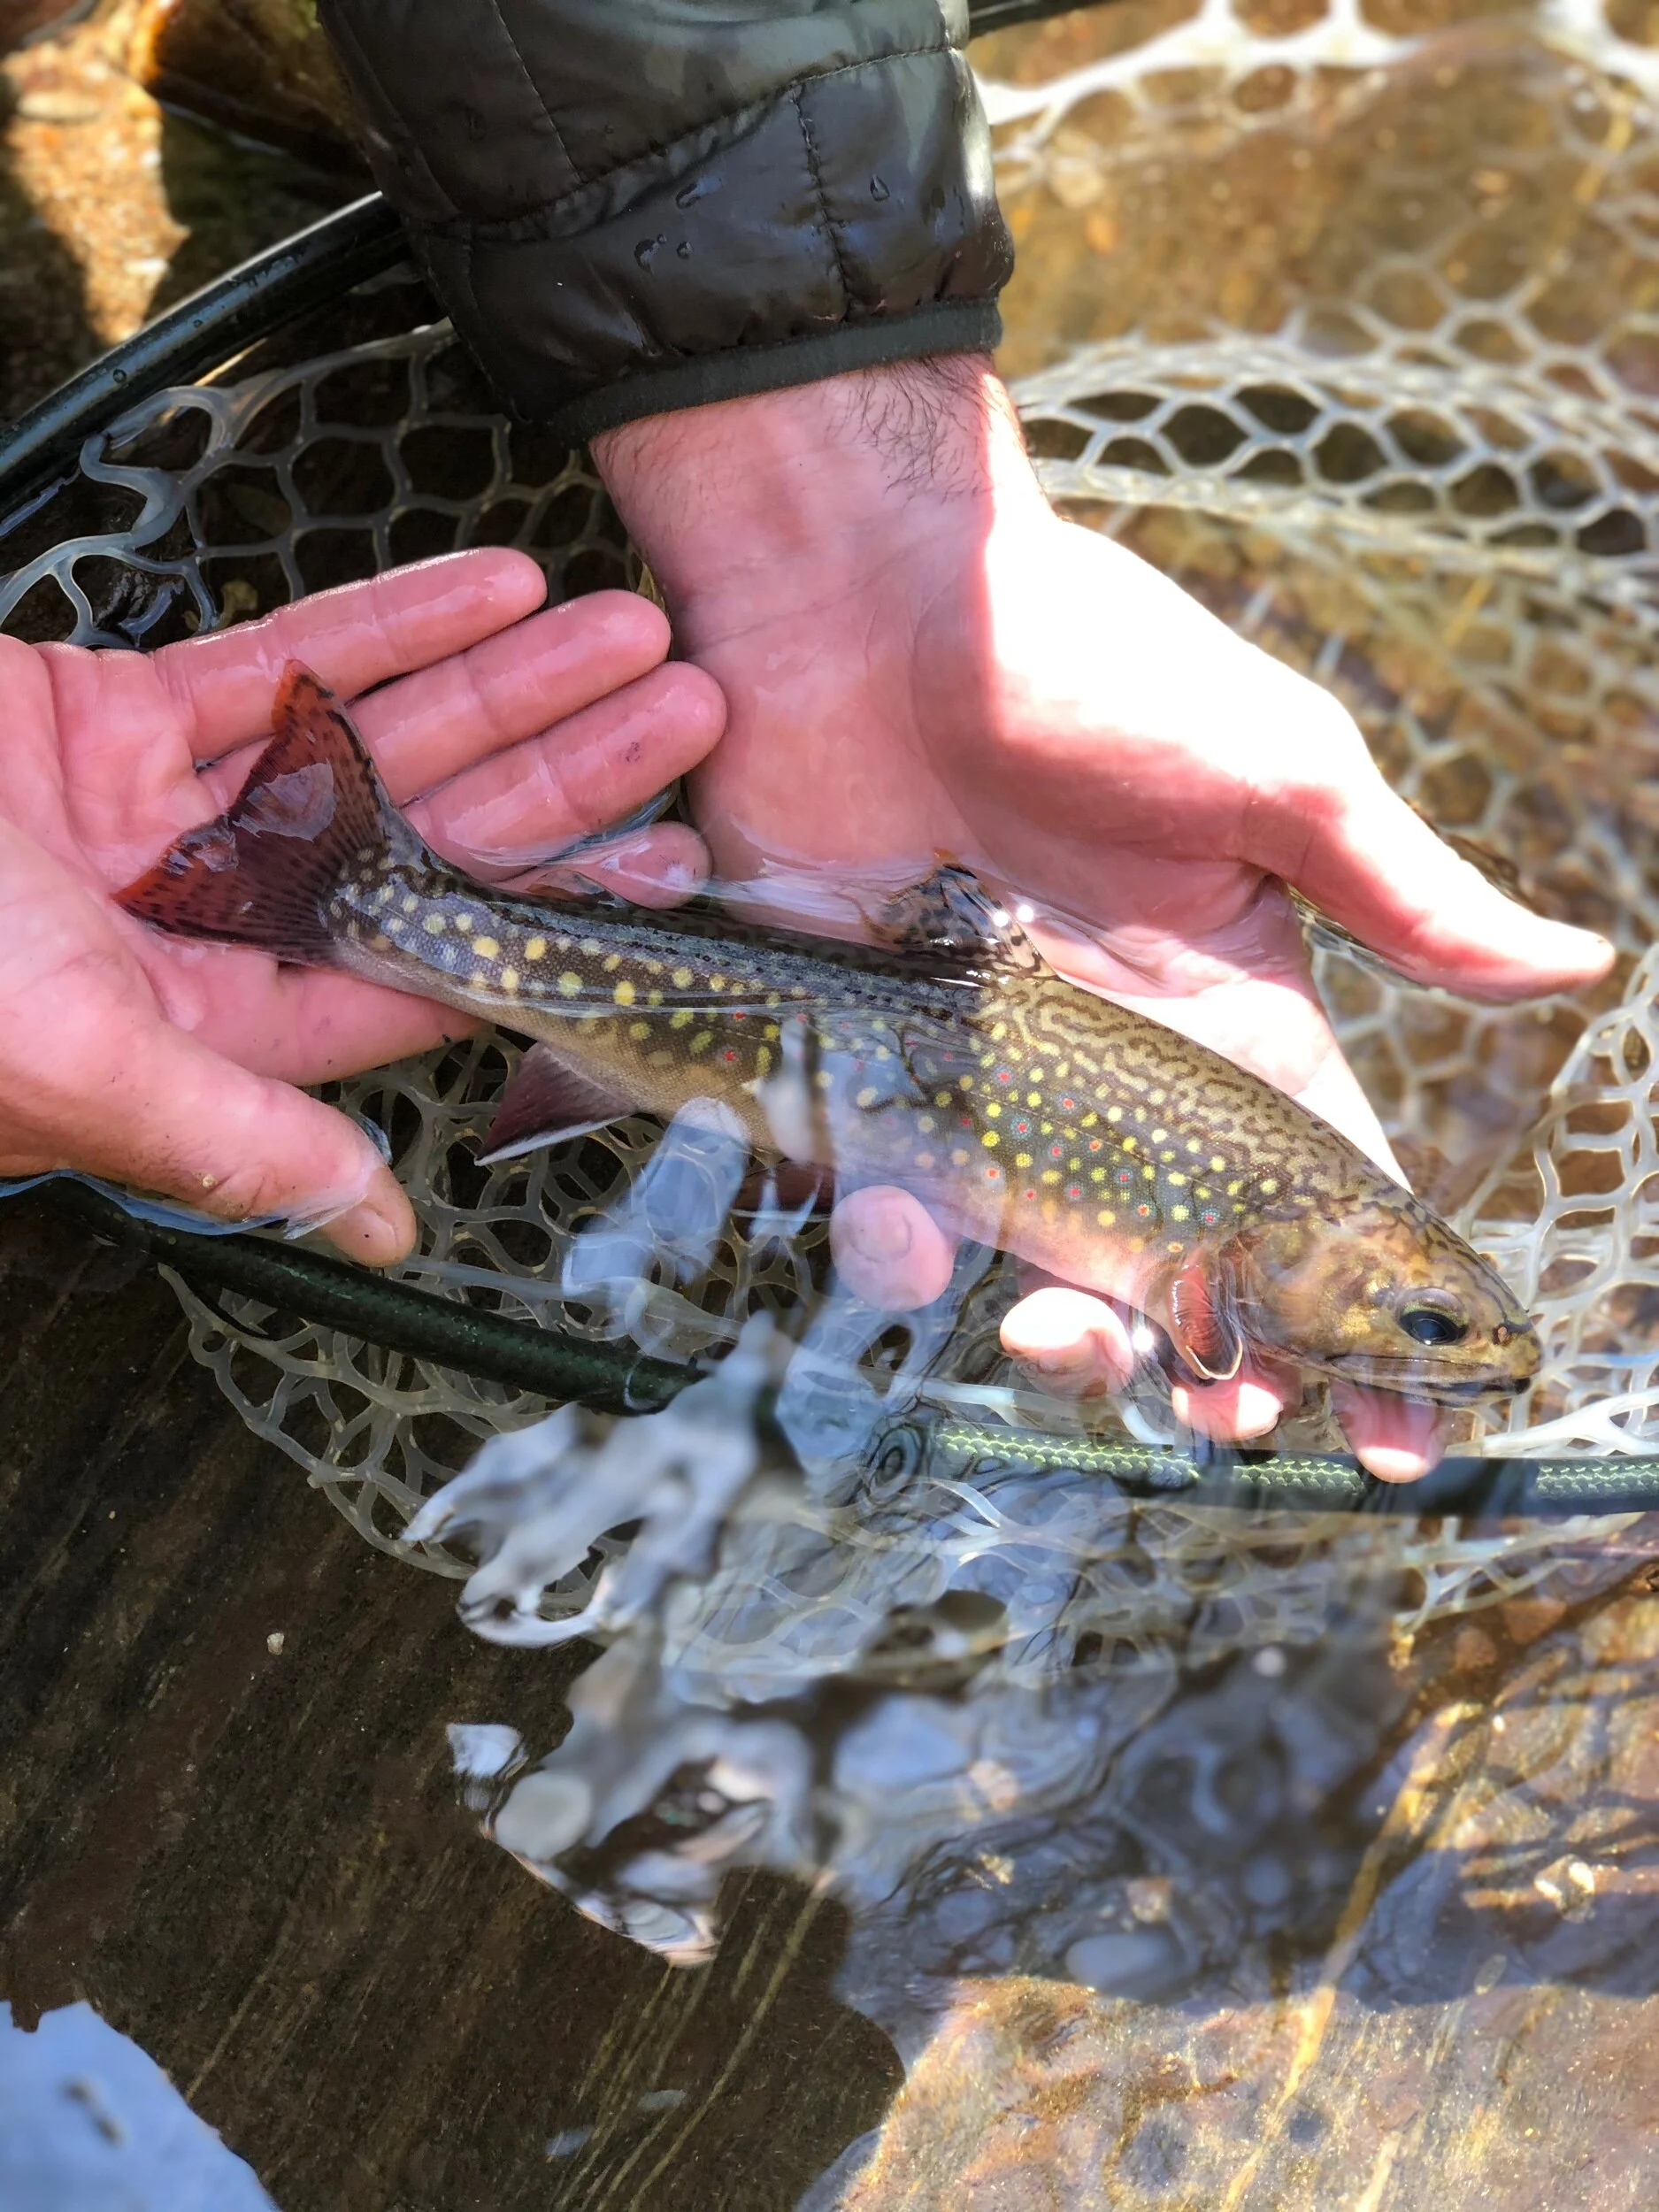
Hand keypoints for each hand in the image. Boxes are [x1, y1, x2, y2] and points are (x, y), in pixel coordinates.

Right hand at [0, 552, 722, 1262]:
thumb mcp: (76, 1062)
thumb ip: (235, 1138)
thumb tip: (377, 1230)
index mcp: (220, 1028)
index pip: (429, 970)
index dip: (553, 915)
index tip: (666, 862)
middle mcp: (214, 927)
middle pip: (429, 843)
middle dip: (560, 773)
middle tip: (692, 710)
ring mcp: (170, 817)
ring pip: (372, 742)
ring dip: (502, 686)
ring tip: (630, 630)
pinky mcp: (114, 718)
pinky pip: (273, 664)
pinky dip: (383, 623)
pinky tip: (495, 585)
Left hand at [596, 361, 1611, 1479]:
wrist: (867, 593)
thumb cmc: (1084, 659)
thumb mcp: (1271, 774)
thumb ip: (1399, 896)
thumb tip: (1577, 968)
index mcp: (1233, 1017)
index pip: (1325, 1200)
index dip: (1373, 1322)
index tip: (1406, 1436)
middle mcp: (1115, 1075)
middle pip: (1191, 1274)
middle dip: (1226, 1372)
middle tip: (1236, 1422)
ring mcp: (983, 1081)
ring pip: (1035, 1270)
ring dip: (1062, 1343)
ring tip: (1060, 1341)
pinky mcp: (855, 1067)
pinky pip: (880, 1197)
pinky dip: (891, 1237)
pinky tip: (897, 1228)